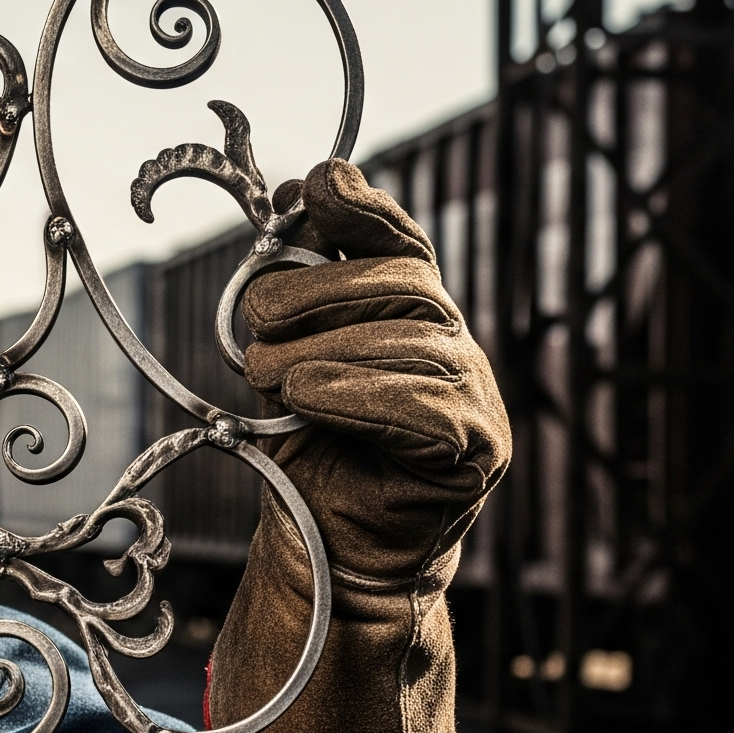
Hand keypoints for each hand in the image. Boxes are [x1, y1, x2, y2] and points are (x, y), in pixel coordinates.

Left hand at [242, 158, 507, 577]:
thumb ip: (296, 291)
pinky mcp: (479, 451)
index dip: (362, 210)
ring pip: (412, 345)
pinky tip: (308, 398)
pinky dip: (358, 396)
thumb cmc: (312, 451)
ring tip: (265, 374)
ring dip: (325, 353)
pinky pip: (424, 409)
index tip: (314, 184)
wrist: (328, 547)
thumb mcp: (289, 357)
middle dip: (322, 290)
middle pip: (406, 285)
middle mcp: (455, 346)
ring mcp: (477, 398)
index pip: (399, 244)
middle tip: (254, 319)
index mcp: (413, 316)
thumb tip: (296, 194)